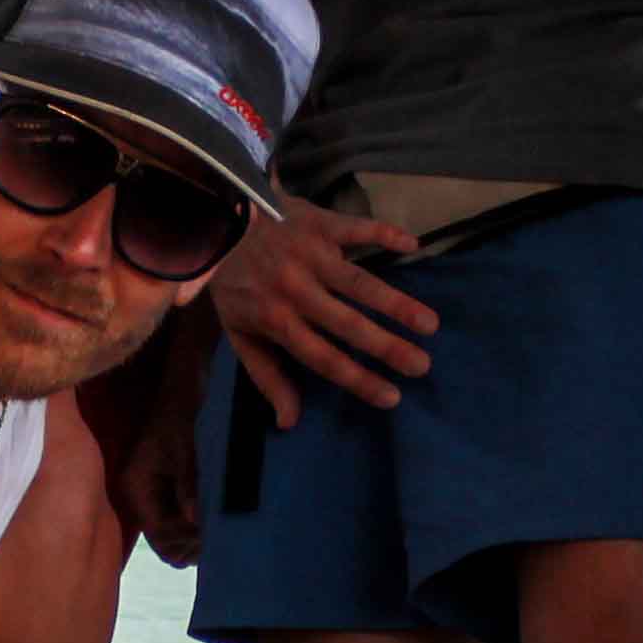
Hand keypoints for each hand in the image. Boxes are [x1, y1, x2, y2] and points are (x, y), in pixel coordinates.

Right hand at [110, 375, 206, 568]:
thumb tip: (195, 520)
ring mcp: (151, 499)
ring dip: (196, 537)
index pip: (160, 534)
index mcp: (136, 488)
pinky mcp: (164, 495)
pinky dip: (196, 526)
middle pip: (165, 545)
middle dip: (193, 542)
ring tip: (219, 522)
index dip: (188, 537)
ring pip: (173, 539)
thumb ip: (188, 482)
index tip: (217, 528)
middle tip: (221, 528)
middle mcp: (138, 499)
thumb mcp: (187, 445)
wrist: (183, 387)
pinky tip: (214, 514)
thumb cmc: (183, 412)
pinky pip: (178, 525)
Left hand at [203, 197, 430, 425]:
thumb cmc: (233, 283)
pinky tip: (412, 246)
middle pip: (348, 324)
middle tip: (422, 366)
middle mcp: (296, 290)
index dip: (358, 379)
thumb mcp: (239, 334)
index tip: (391, 397)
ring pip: (359, 283)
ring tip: (429, 323)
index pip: (323, 358)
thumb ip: (266, 376)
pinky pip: (357, 228)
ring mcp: (309, 255)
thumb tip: (288, 421)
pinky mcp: (318, 222)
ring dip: (396, 303)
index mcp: (276, 320)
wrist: (213, 221)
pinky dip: (385, 234)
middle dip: (388, 347)